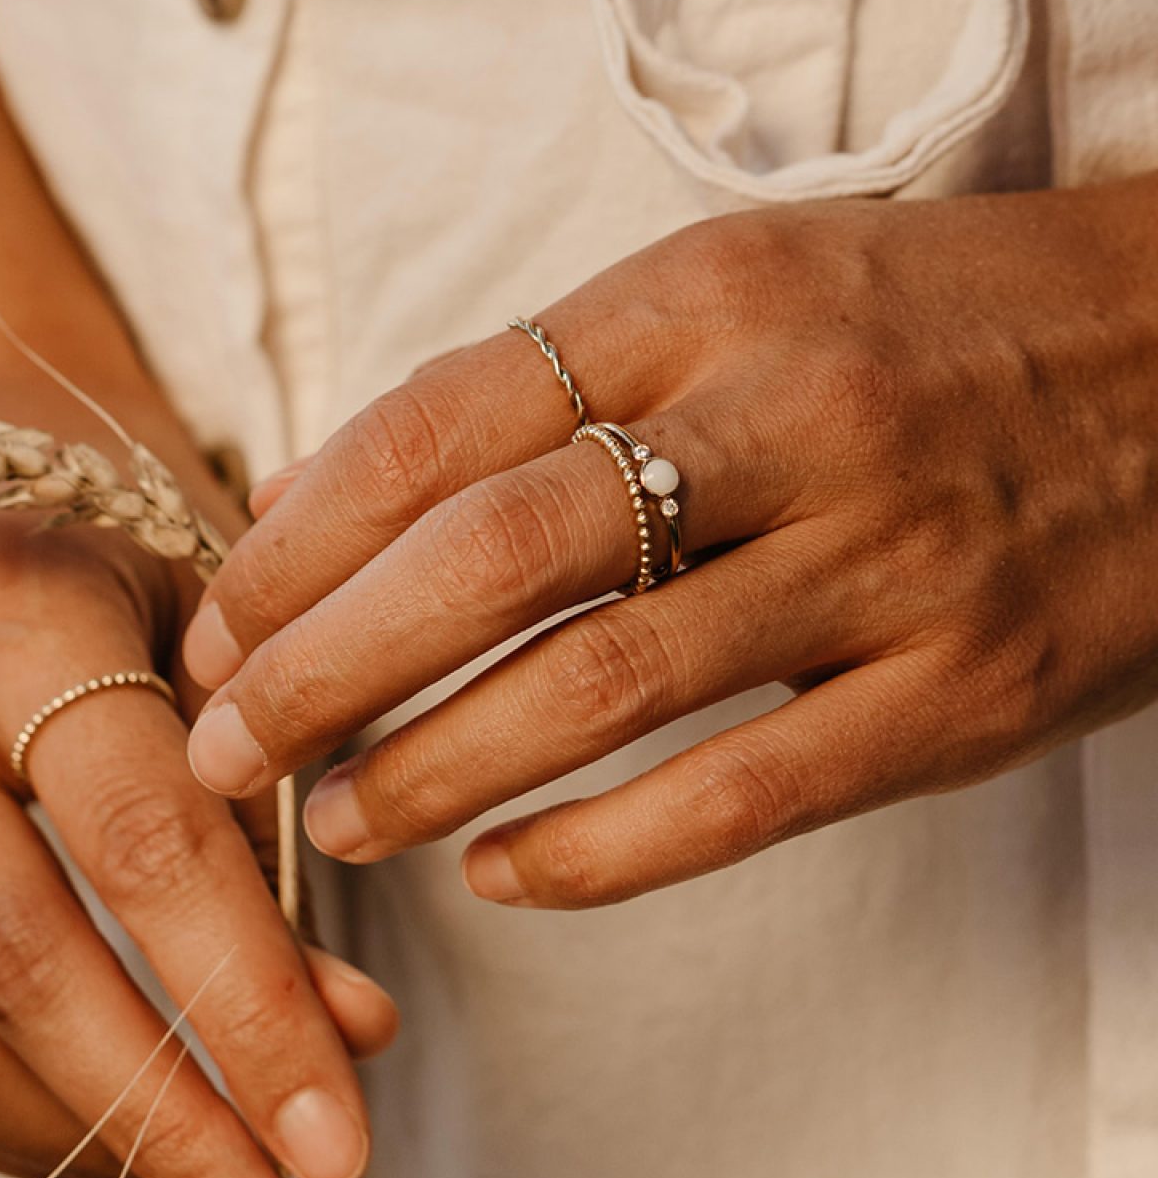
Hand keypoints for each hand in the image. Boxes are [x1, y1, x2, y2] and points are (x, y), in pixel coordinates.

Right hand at [0, 514, 397, 1177]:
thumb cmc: (111, 601)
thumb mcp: (217, 666)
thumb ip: (276, 841)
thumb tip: (352, 1042)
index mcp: (13, 606)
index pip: (142, 839)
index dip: (246, 1004)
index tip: (339, 1145)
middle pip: (17, 958)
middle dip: (162, 1120)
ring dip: (80, 1151)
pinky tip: (103, 1149)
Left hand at [180, 179, 1157, 905]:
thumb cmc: (927, 332)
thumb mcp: (734, 297)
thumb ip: (540, 389)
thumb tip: (320, 493)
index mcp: (699, 300)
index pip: (436, 427)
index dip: (297, 542)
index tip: (214, 625)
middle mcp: (783, 415)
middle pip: (490, 559)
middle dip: (323, 668)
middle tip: (223, 749)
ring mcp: (883, 558)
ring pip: (601, 684)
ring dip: (435, 769)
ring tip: (334, 821)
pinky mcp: (964, 689)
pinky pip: (745, 794)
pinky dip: (601, 852)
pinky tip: (505, 879)